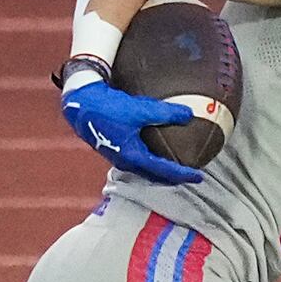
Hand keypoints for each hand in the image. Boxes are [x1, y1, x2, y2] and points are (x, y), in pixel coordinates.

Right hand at [60, 76, 204, 184]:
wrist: (81, 104)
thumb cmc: (109, 108)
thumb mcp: (140, 109)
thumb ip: (166, 113)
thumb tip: (189, 115)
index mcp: (133, 156)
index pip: (164, 170)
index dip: (183, 174)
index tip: (199, 177)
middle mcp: (125, 161)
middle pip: (154, 175)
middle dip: (173, 177)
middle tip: (190, 175)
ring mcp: (117, 157)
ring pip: (144, 170)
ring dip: (160, 170)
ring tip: (174, 166)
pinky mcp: (113, 149)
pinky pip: (136, 161)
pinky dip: (149, 162)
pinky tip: (153, 152)